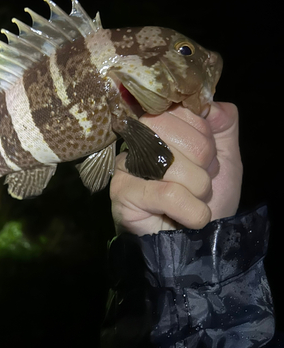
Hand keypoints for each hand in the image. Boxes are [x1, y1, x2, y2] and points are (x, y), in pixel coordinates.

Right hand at [110, 102, 242, 235]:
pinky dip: (193, 210)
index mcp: (160, 125)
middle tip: (201, 183)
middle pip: (171, 127)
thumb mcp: (226, 157)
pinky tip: (191, 218)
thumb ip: (224, 123)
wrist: (199, 243)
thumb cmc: (208, 199)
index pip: (180, 107)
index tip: (207, 160)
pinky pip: (167, 192)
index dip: (204, 135)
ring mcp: (126, 165)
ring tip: (194, 201)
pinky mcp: (122, 192)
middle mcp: (137, 139)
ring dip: (199, 189)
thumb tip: (210, 104)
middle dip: (202, 161)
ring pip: (172, 162)